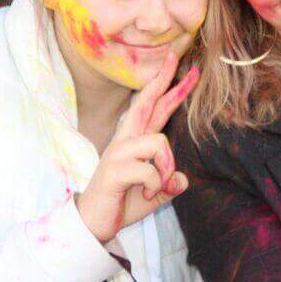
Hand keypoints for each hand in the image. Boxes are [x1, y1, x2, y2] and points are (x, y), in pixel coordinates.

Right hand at [76, 52, 198, 241]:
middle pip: (146, 102)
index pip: (156, 108)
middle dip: (163, 79)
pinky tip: (145, 193)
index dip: (171, 88)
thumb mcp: (154, 192)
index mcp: (136, 141)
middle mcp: (126, 140)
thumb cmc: (122, 202)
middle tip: (176, 57)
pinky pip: (149, 169)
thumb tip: (183, 181)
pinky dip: (155, 184)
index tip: (188, 69)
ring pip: (158, 142)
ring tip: (157, 185)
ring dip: (166, 167)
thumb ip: (169, 184)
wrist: (93, 224)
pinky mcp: (114, 169)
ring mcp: (118, 152)